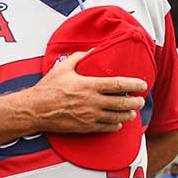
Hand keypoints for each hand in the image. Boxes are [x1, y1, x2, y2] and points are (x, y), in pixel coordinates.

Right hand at [21, 51, 147, 133]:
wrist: (34, 110)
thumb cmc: (48, 88)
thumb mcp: (63, 68)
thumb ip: (78, 57)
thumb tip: (91, 50)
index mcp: (89, 85)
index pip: (118, 84)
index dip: (133, 84)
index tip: (143, 84)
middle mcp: (92, 101)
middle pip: (122, 103)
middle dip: (135, 102)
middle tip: (141, 100)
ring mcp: (89, 116)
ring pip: (116, 117)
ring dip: (128, 115)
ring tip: (133, 112)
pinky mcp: (85, 127)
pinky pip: (105, 128)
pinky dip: (114, 126)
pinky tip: (118, 123)